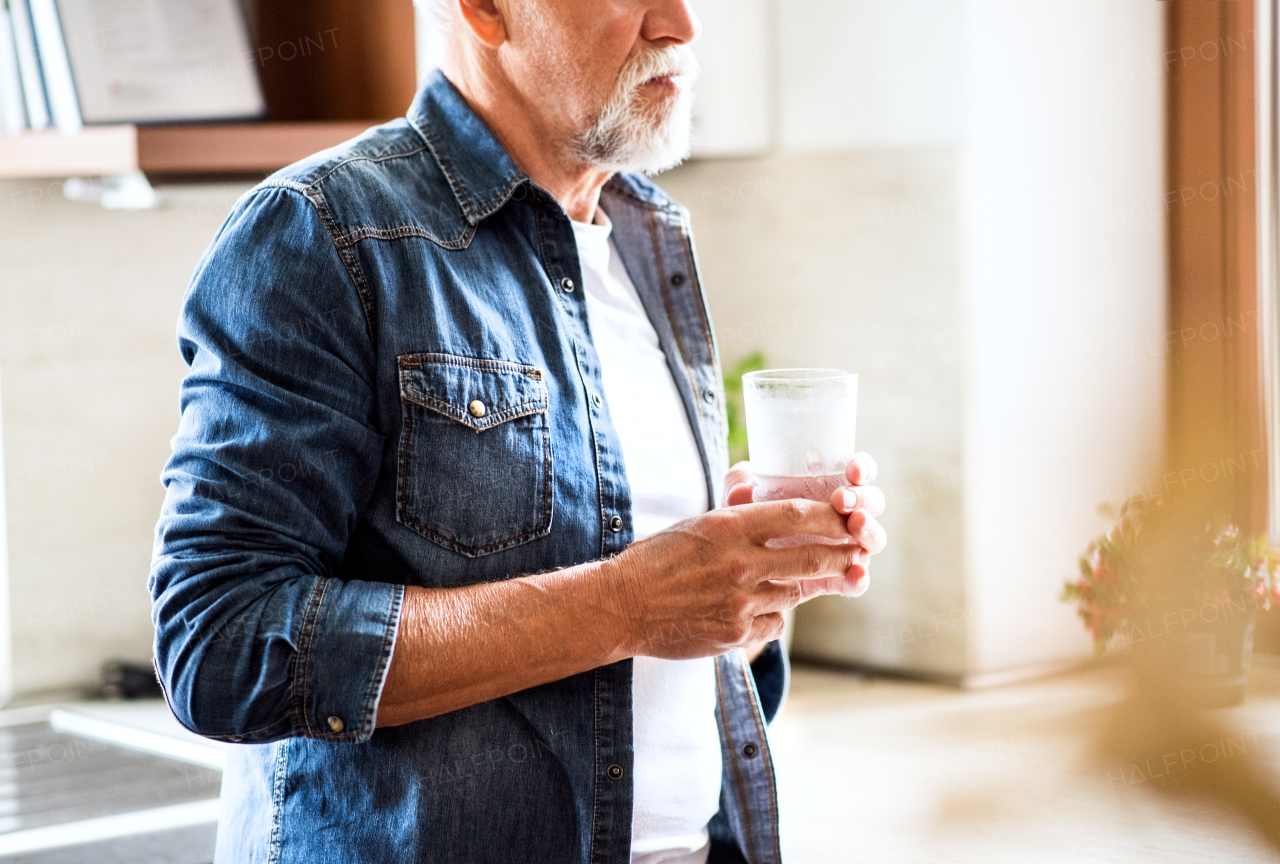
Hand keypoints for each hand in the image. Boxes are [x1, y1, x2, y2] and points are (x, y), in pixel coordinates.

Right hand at [605, 500, 862, 659]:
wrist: (622, 606)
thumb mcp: (699, 524)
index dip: (830, 515)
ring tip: (821, 577)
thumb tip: (781, 513)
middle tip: (861, 549)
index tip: (848, 514)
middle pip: (811, 556)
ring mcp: (740, 602)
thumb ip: (740, 521)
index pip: (796, 514)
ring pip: (796, 592)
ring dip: (808, 585)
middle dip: (843, 553)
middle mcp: (739, 563)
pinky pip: (774, 623)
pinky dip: (774, 615)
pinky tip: (762, 608)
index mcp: (728, 527)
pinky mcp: (736, 633)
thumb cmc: (656, 559)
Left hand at [722, 454, 885, 598]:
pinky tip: (856, 572)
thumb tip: (742, 491)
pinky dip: (860, 576)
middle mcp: (844, 515)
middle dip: (863, 498)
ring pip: (872, 538)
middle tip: (842, 500)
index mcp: (829, 487)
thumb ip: (739, 486)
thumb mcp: (739, 497)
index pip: (856, 473)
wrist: (736, 564)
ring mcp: (844, 547)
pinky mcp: (837, 578)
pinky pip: (856, 579)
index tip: (853, 469)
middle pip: (871, 503)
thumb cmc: (744, 519)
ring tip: (855, 526)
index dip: (862, 468)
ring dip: (869, 531)